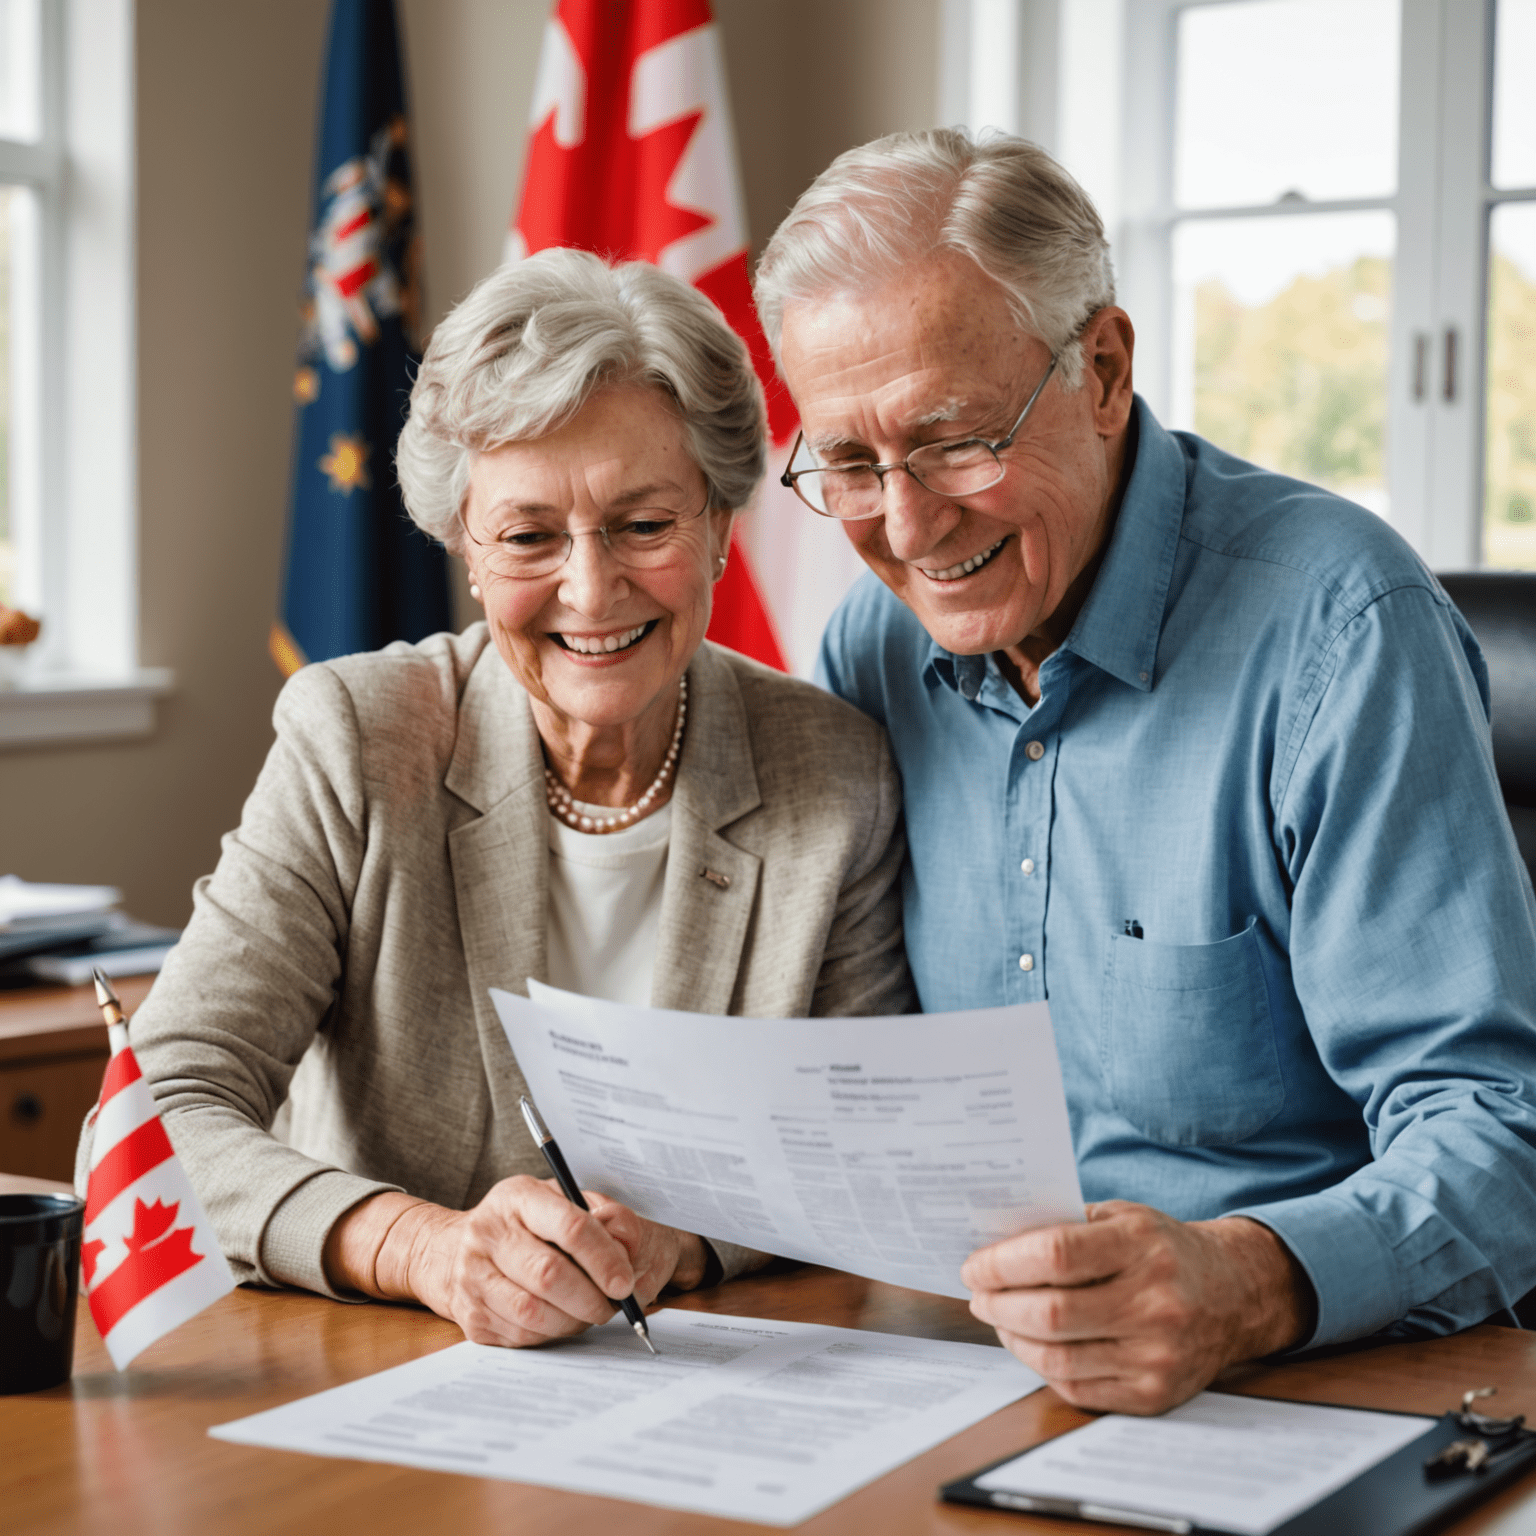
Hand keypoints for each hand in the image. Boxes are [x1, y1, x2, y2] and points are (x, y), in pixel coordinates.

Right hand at [324, 1177, 709, 1347]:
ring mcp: (472, 1277)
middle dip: (592, 1297)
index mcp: (517, 1197)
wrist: (448, 1251)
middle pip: (550, 1275)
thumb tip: (632, 1249)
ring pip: (535, 1311)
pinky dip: (552, 1334)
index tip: (626, 1280)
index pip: (569, 1225)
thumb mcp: (557, 1201)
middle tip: (615, 1305)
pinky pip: (522, 1335)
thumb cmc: (520, 1224)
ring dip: (575, 1320)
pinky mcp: (470, 1316)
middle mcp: (488, 1233)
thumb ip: (600, 1216)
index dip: (604, 1257)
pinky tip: (562, 1320)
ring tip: (591, 1312)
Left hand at [961, 1201, 1314, 1414]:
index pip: (1055, 1255)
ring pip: (1057, 1358)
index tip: (975, 1265)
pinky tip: (1031, 1344)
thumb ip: (1065, 1227)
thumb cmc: (1162, 1249)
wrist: (1235, 1293)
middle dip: (998, 1304)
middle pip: (1050, 1313)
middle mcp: (1155, 1303)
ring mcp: (1158, 1355)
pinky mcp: (1155, 1394)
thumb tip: (993, 1244)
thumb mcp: (1123, 1218)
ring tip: (998, 1317)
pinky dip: (1041, 1366)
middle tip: (978, 1294)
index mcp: (1142, 1246)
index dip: (1003, 1263)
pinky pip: (1077, 1387)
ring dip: (1013, 1338)